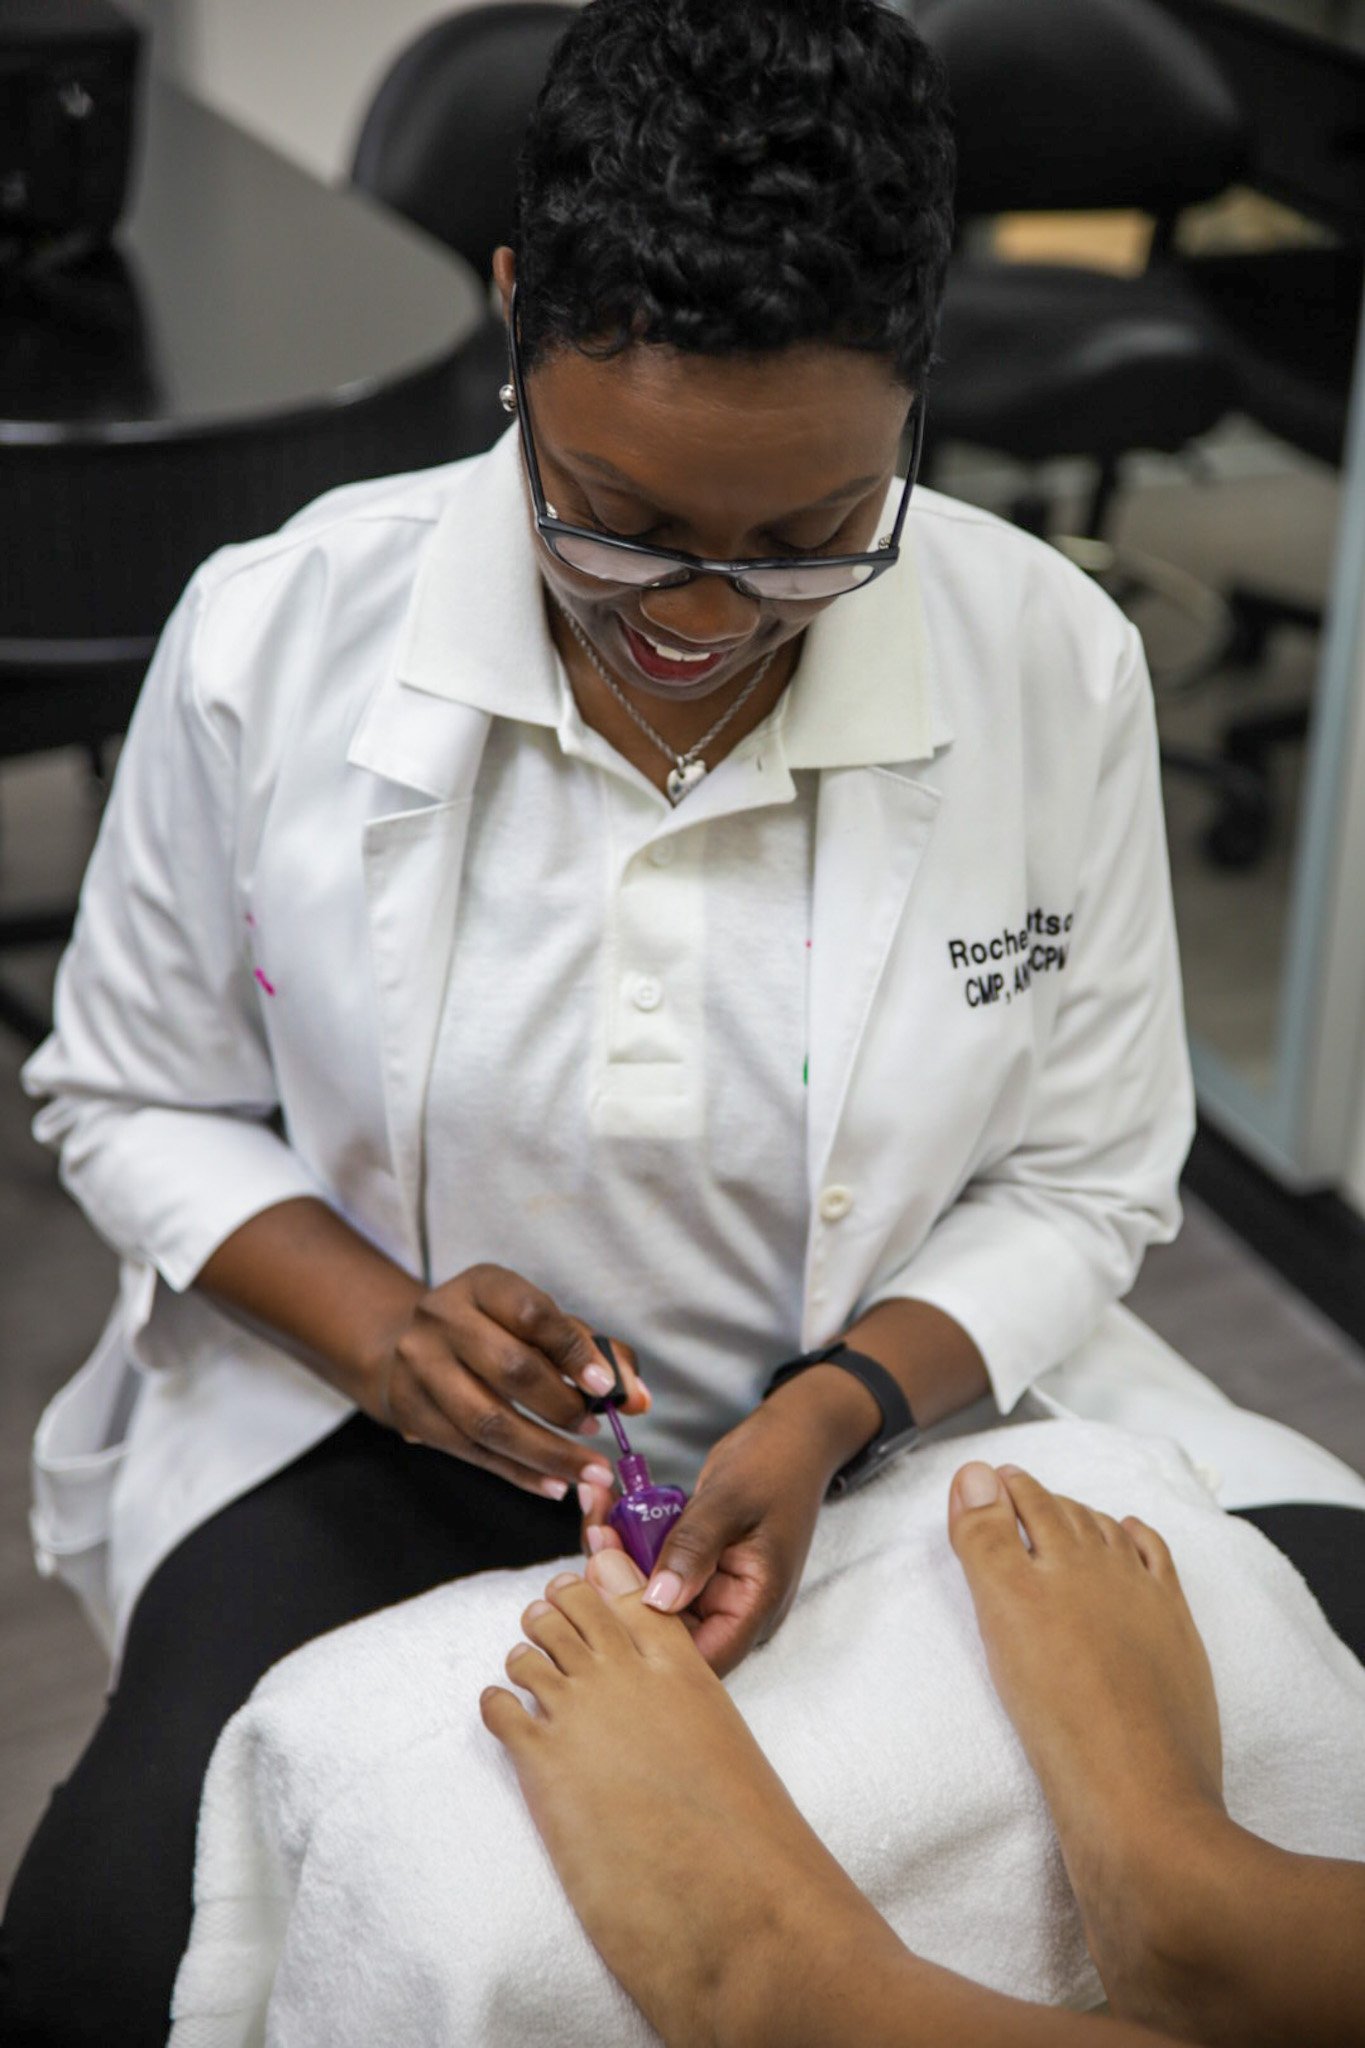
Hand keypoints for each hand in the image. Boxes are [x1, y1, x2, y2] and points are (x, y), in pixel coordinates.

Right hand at [368, 1262, 646, 1499]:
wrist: (408, 1347)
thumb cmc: (492, 1331)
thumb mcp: (537, 1323)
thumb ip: (592, 1352)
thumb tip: (638, 1399)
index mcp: (482, 1285)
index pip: (531, 1314)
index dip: (573, 1352)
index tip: (606, 1388)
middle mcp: (442, 1319)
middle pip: (509, 1369)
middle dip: (562, 1407)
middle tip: (596, 1431)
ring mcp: (419, 1367)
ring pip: (488, 1422)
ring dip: (546, 1453)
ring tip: (588, 1471)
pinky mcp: (411, 1413)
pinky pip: (472, 1453)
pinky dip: (519, 1474)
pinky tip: (555, 1485)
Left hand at [579, 1394, 842, 1675]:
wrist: (791, 1435)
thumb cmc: (775, 1463)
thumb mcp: (730, 1500)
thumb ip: (694, 1548)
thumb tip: (657, 1601)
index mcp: (754, 1605)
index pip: (698, 1659)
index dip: (648, 1643)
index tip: (608, 1597)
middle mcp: (730, 1607)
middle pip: (665, 1630)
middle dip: (620, 1592)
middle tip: (597, 1542)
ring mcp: (709, 1587)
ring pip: (650, 1597)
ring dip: (616, 1561)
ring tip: (598, 1517)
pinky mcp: (692, 1565)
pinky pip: (651, 1566)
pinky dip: (626, 1542)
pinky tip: (606, 1509)